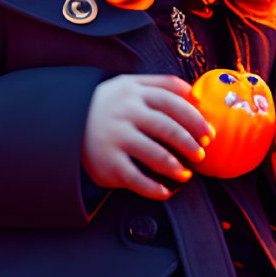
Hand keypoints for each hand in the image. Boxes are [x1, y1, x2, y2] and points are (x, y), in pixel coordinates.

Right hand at [82, 74, 212, 200]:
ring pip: (155, 155)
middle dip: (190, 144)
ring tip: (185, 174)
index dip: (195, 119)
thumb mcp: (130, 84)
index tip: (209, 133)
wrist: (66, 121)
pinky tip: (165, 191)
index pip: (174, 103)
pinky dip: (154, 189)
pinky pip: (136, 179)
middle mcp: (125, 114)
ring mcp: (116, 139)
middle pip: (168, 128)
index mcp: (135, 93)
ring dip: (176, 167)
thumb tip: (196, 94)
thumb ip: (162, 85)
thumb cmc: (109, 105)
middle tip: (200, 154)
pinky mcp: (108, 163)